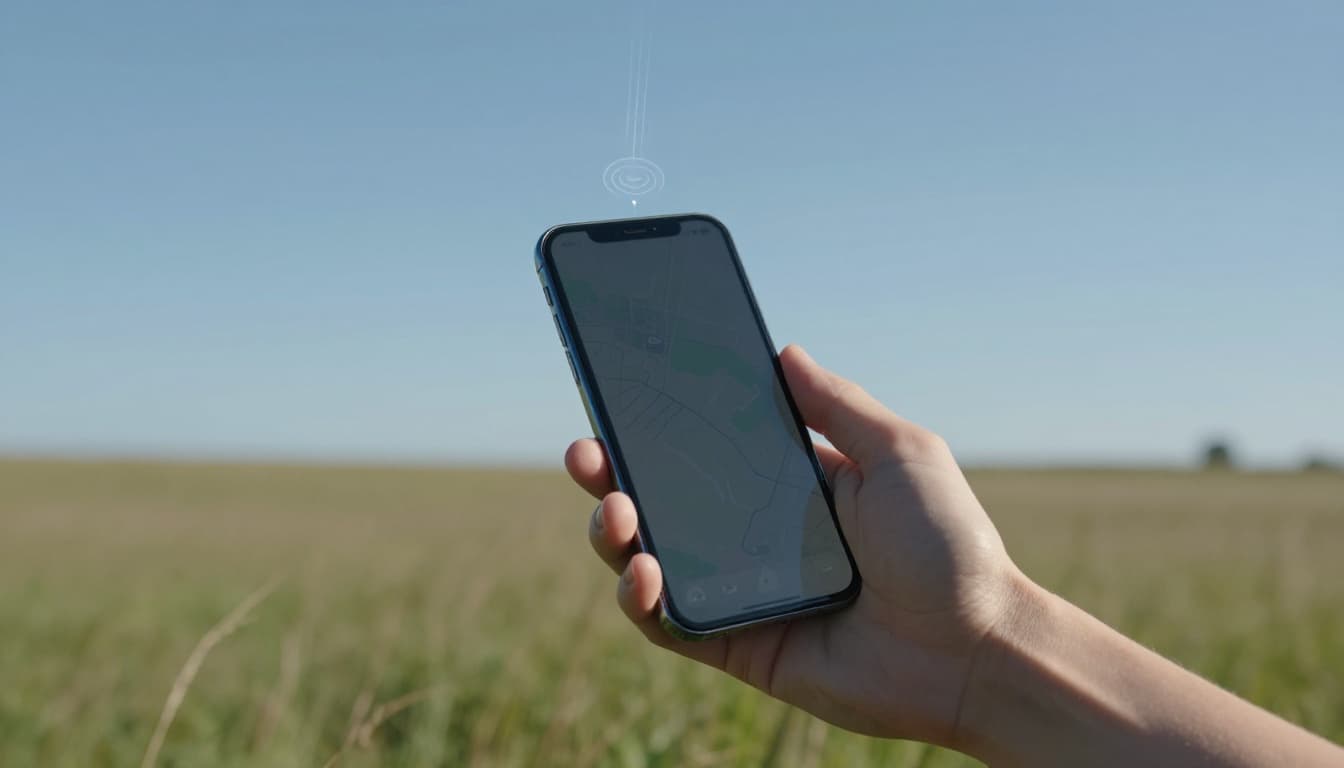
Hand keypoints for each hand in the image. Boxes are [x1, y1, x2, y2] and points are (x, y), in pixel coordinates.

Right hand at [565, 344, 1028, 746]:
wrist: (974, 650)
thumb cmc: (950, 547)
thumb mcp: (900, 453)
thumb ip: (837, 406)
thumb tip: (783, 350)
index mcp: (790, 485)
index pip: (706, 449)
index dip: (659, 426)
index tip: (619, 394)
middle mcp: (754, 536)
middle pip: (662, 501)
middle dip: (612, 476)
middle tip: (587, 453)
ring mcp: (741, 592)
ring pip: (649, 558)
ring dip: (614, 533)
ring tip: (615, 512)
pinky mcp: (737, 645)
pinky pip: (668, 623)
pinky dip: (640, 599)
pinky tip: (641, 571)